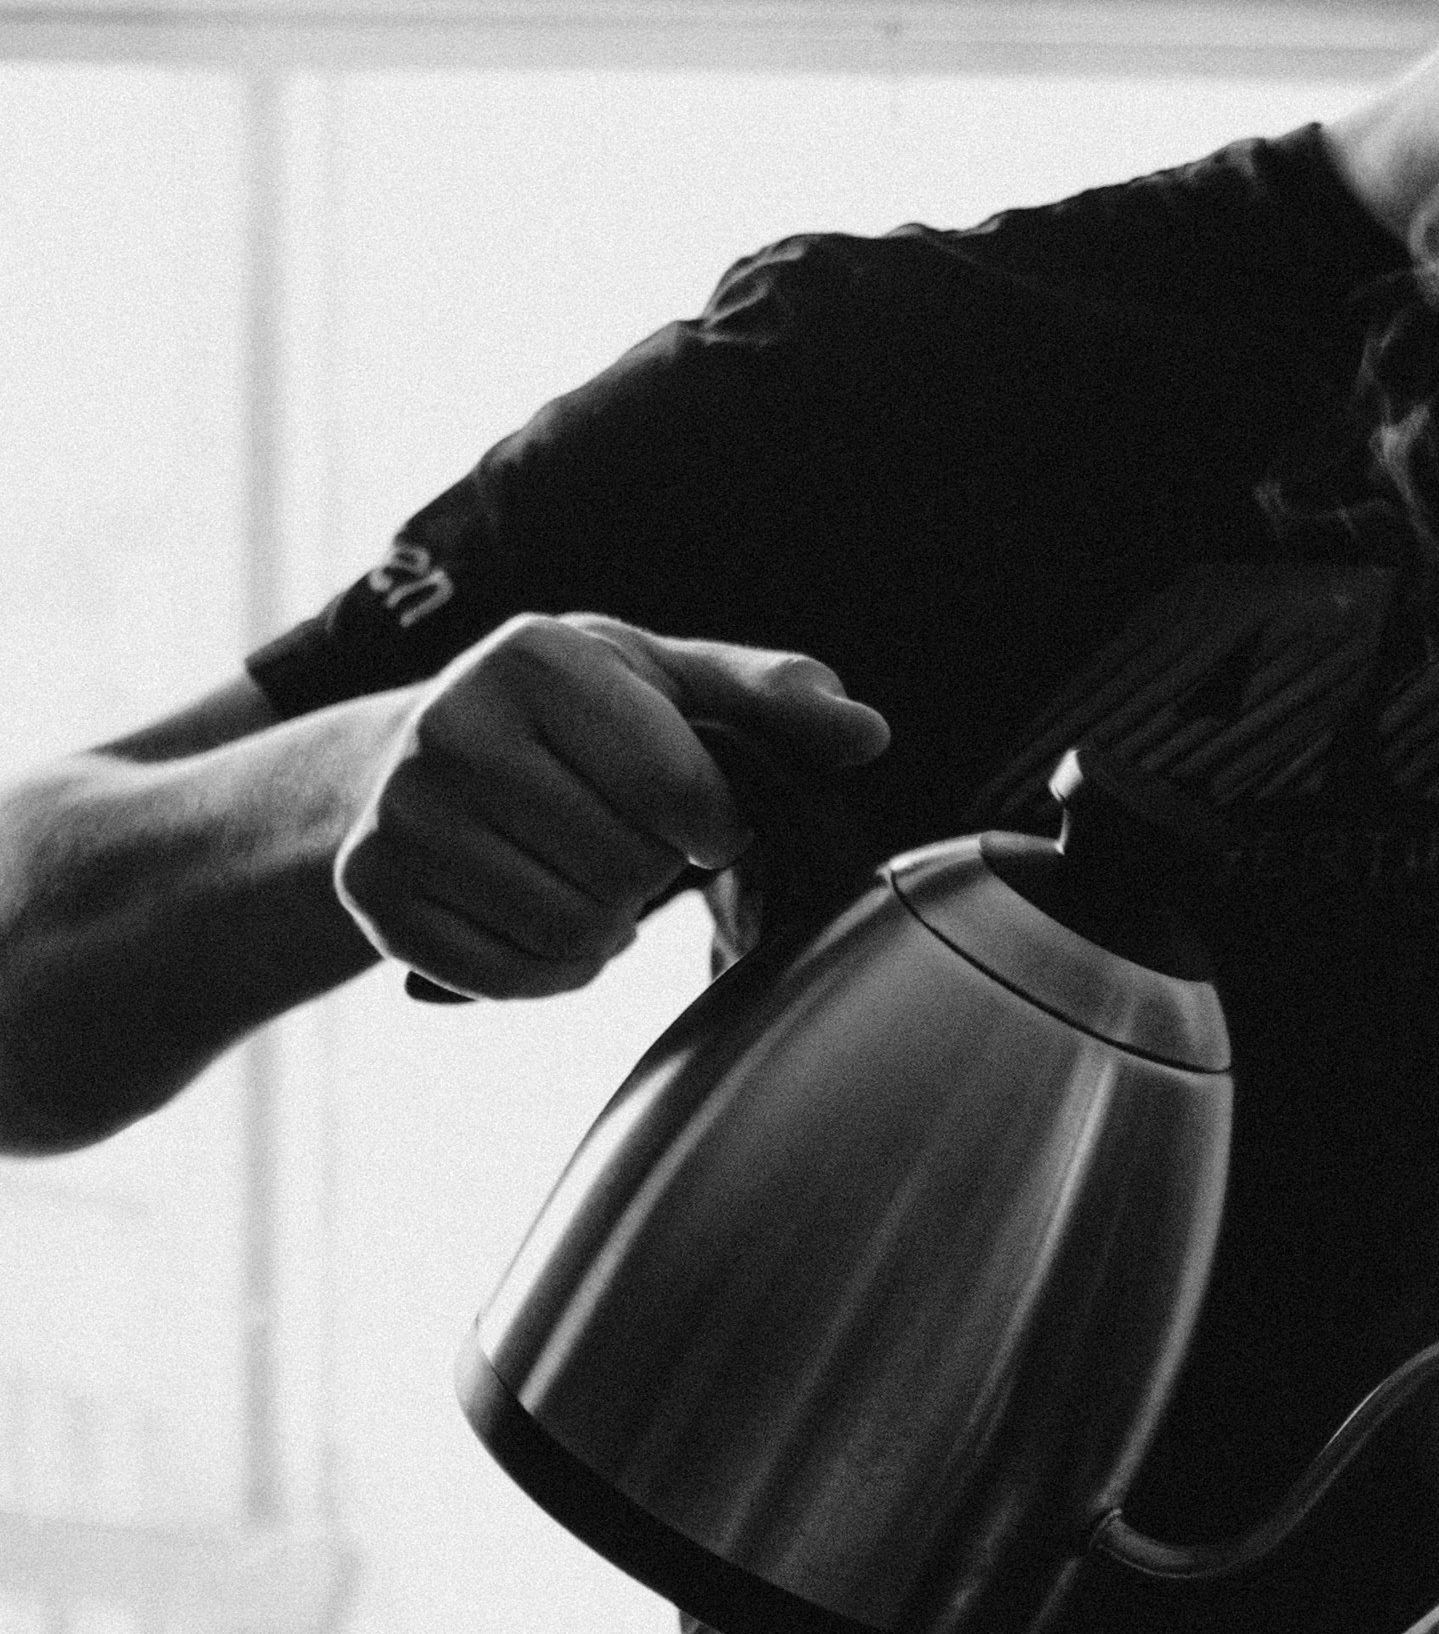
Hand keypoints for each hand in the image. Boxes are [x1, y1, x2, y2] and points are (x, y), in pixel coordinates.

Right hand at [330, 614, 889, 999]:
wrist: (410, 758)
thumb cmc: (572, 716)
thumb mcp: (669, 680)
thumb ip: (772, 697)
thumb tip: (867, 732)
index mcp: (534, 656)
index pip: (679, 793)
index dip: (713, 823)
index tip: (694, 812)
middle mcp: (450, 724)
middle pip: (627, 870)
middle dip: (649, 872)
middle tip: (621, 840)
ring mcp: (400, 814)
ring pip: (575, 931)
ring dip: (605, 925)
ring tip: (580, 873)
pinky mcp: (375, 895)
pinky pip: (514, 977)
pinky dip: (551, 967)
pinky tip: (533, 911)